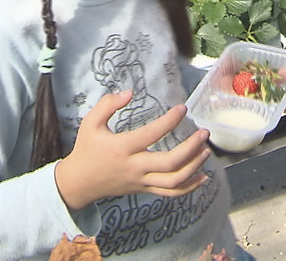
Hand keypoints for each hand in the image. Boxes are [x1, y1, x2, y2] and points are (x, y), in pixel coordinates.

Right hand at [54, 90, 211, 209]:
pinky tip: (203, 177)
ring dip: (194, 166)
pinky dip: (189, 187)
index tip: (182, 109)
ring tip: (206, 150)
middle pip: (169, 163)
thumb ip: (108, 104)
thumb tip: (129, 93)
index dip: (169, 121)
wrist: (79, 182)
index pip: (151, 134)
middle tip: (203, 133)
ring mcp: (141, 181)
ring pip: (174, 180)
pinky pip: (170, 192)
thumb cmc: (87, 149)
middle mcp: (134, 167)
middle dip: (191, 148)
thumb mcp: (90, 122)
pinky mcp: (144, 189)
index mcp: (122, 148)